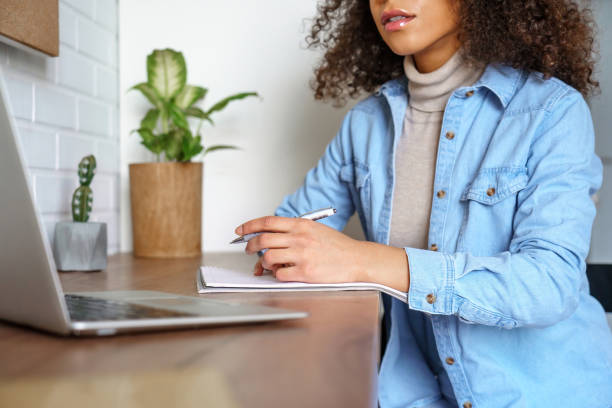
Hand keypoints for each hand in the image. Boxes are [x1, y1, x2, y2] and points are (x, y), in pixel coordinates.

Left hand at [235, 216, 409, 291]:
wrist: (357, 259)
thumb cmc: (338, 247)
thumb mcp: (316, 230)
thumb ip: (294, 231)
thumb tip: (272, 238)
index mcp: (301, 225)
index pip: (268, 222)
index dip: (250, 226)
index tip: (240, 231)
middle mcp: (300, 238)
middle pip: (263, 240)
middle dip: (250, 246)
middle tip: (249, 250)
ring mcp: (302, 255)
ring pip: (268, 257)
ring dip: (264, 263)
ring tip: (269, 265)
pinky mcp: (305, 272)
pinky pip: (279, 274)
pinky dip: (277, 275)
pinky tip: (283, 273)